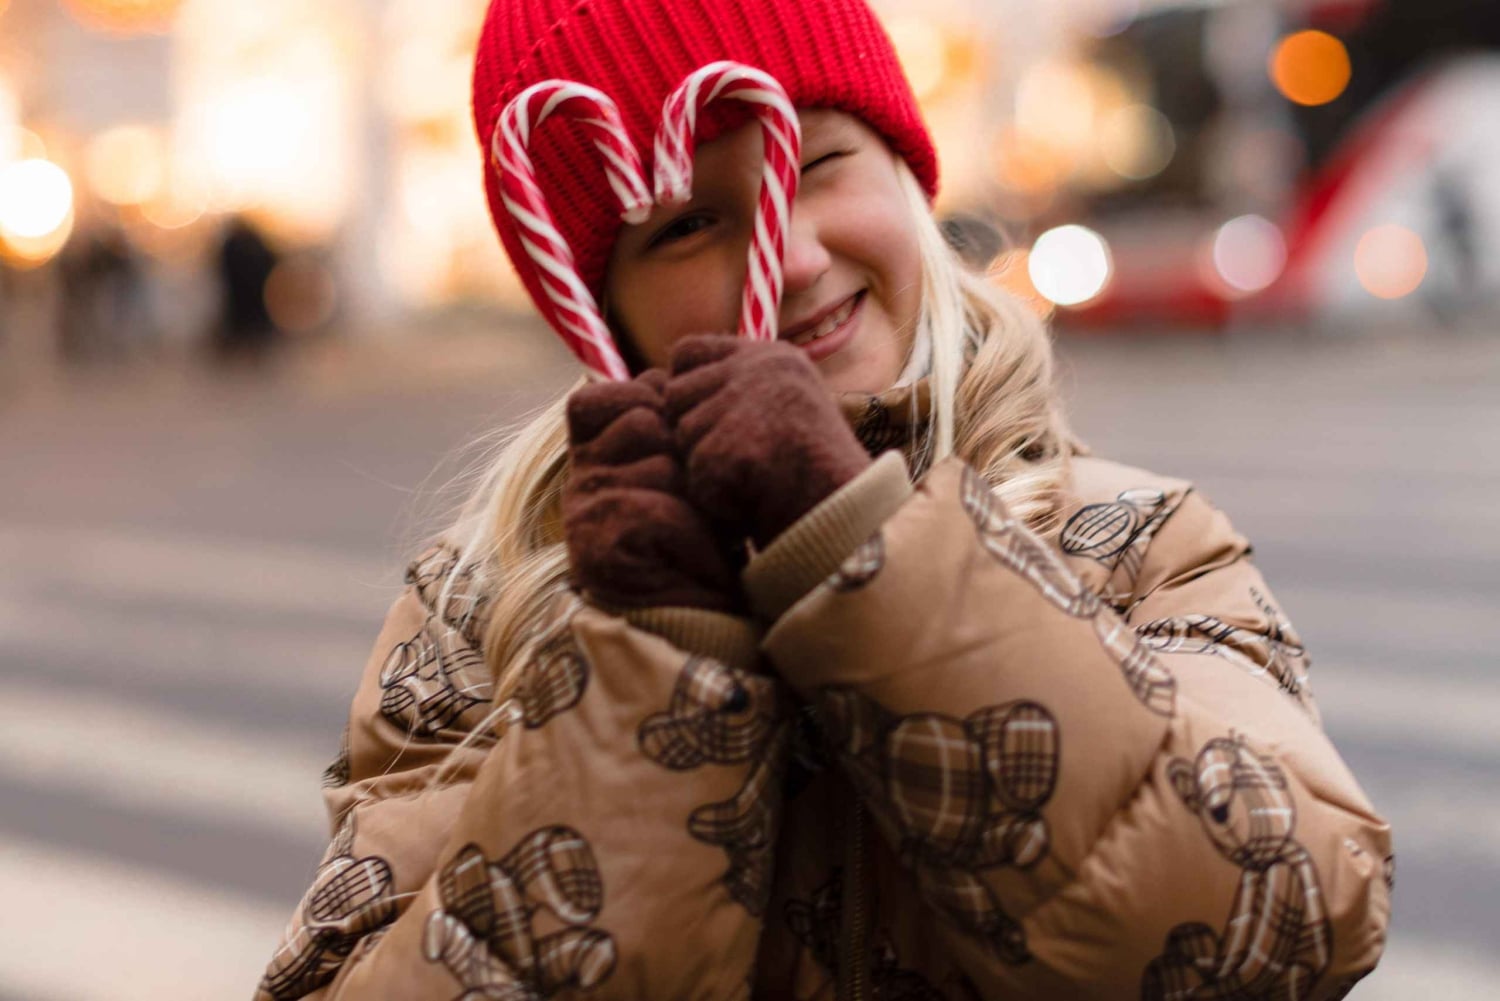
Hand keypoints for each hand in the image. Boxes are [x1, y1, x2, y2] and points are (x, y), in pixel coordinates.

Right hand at [563, 369, 743, 611]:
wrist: (705, 616)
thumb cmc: (706, 535)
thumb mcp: (687, 466)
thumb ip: (670, 418)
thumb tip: (684, 361)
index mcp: (596, 450)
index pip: (611, 393)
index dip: (660, 407)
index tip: (687, 449)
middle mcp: (582, 477)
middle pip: (639, 416)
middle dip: (683, 446)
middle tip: (699, 493)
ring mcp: (585, 511)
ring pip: (655, 456)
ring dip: (695, 489)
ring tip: (701, 523)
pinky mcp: (598, 547)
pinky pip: (657, 506)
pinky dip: (689, 528)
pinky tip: (695, 550)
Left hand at [665, 334, 870, 548]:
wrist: (846, 514)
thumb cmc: (813, 472)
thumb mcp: (786, 408)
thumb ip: (740, 389)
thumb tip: (673, 384)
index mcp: (771, 357)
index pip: (687, 351)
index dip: (685, 386)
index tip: (706, 418)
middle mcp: (755, 369)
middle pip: (675, 395)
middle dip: (694, 432)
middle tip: (740, 459)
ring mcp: (740, 405)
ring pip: (681, 437)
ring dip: (705, 467)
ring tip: (753, 480)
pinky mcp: (726, 445)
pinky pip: (694, 475)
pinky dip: (716, 497)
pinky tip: (753, 499)